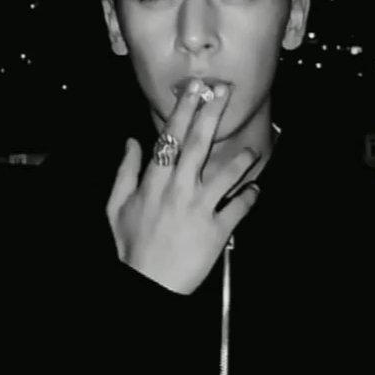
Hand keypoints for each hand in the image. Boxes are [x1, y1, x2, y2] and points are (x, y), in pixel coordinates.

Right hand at [105, 82, 261, 294]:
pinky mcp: (217, 230)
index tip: (194, 90)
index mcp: (154, 182)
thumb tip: (131, 141)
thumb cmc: (131, 246)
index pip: (170, 138)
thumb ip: (125, 172)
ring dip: (241, 157)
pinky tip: (257, 189)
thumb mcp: (116, 207)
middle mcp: (178, 190)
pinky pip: (238, 208)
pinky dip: (250, 197)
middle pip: (198, 145)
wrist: (147, 285)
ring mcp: (199, 209)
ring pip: (225, 174)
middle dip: (211, 114)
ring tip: (252, 147)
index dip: (183, 111)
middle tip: (224, 91)